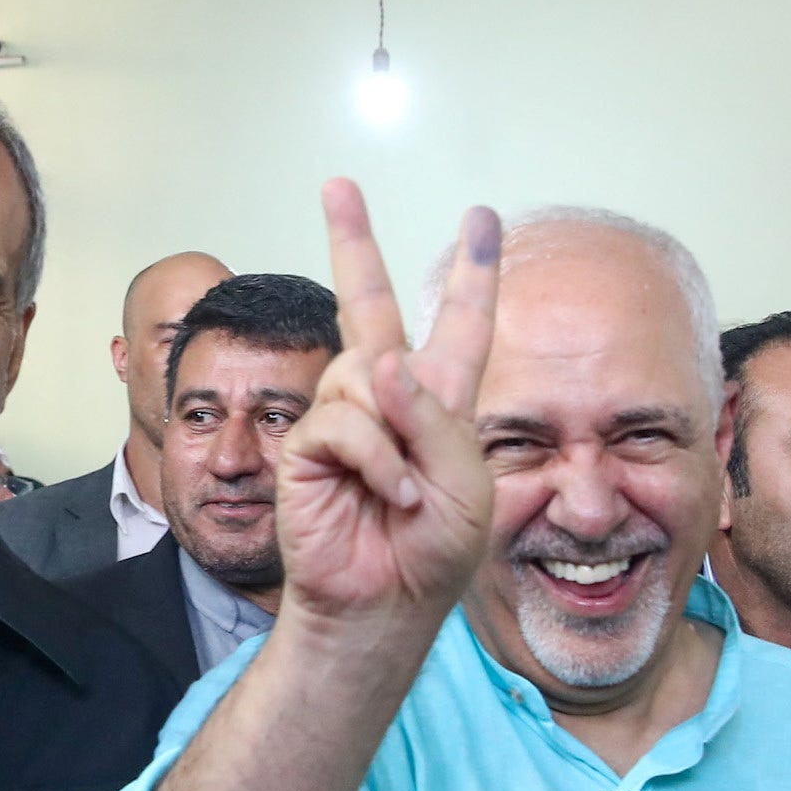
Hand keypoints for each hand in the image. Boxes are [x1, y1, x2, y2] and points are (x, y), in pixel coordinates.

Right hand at [273, 183, 501, 626]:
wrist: (384, 605)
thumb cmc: (435, 552)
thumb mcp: (470, 483)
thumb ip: (436, 417)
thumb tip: (381, 364)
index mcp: (441, 403)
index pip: (458, 325)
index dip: (471, 272)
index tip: (481, 218)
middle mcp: (388, 400)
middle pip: (370, 305)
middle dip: (353, 242)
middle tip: (338, 186)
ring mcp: (346, 419)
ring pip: (367, 374)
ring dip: (398, 437)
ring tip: (407, 493)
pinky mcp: (310, 445)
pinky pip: (347, 421)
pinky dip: (375, 461)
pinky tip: (387, 496)